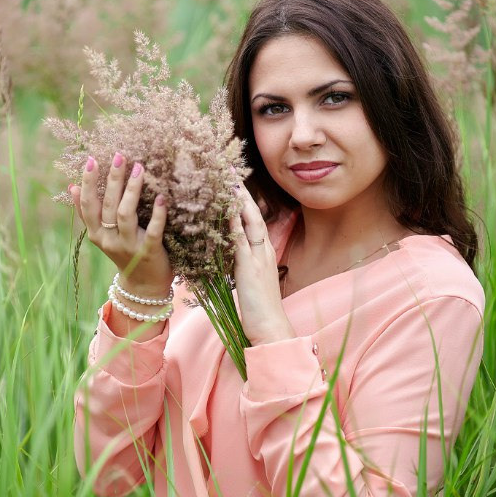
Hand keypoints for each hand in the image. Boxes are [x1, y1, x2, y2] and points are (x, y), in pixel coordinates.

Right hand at [70, 152, 173, 298]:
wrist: (144, 287)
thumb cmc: (124, 253)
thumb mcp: (103, 235)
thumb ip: (88, 213)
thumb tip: (72, 186)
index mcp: (97, 234)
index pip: (88, 205)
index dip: (88, 183)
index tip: (91, 160)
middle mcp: (109, 240)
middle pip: (107, 206)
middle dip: (112, 179)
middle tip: (119, 156)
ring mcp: (129, 246)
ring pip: (125, 215)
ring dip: (132, 190)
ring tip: (139, 168)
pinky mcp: (149, 252)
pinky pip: (153, 231)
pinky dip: (158, 215)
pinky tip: (161, 198)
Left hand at [229, 181, 295, 345]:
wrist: (270, 327)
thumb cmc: (259, 309)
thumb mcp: (250, 281)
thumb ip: (242, 264)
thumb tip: (228, 254)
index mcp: (263, 252)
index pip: (253, 218)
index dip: (243, 199)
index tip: (233, 180)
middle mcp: (263, 250)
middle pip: (252, 212)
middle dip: (241, 190)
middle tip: (228, 169)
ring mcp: (258, 258)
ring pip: (249, 221)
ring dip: (238, 200)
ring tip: (227, 179)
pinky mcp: (249, 268)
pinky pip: (241, 241)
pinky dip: (234, 224)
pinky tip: (225, 210)